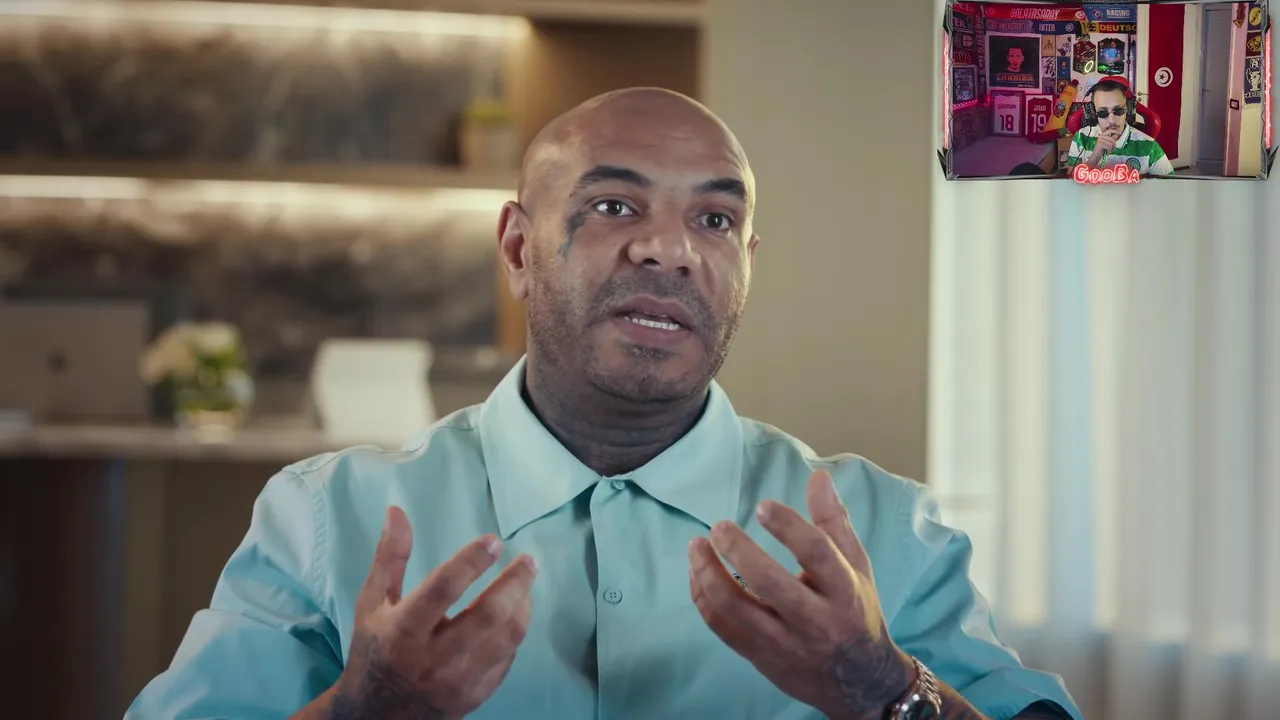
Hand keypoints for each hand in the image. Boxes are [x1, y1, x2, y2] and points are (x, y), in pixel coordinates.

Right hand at [329, 507, 537, 719]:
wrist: (377, 716)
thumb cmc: (375, 650)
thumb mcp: (373, 603)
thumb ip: (390, 558)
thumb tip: (397, 511)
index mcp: (403, 631)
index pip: (443, 589)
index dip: (471, 562)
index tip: (493, 541)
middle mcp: (433, 658)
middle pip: (487, 615)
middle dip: (514, 582)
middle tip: (528, 560)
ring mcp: (458, 681)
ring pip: (506, 637)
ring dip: (522, 605)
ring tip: (525, 583)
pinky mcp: (476, 695)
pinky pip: (508, 657)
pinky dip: (515, 631)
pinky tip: (515, 611)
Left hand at [688, 471, 913, 719]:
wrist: (859, 682)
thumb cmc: (856, 612)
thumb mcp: (855, 567)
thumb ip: (834, 522)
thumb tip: (818, 477)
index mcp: (844, 592)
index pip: (818, 554)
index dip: (789, 526)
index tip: (763, 505)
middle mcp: (816, 621)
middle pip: (770, 583)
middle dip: (738, 550)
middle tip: (719, 526)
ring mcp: (786, 643)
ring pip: (736, 610)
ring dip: (709, 574)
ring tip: (697, 545)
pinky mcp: (761, 658)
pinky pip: (722, 627)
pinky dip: (703, 597)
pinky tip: (699, 572)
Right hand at [1090, 127, 1121, 162]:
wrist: (1096, 156)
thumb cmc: (1102, 150)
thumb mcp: (1108, 144)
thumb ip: (1111, 139)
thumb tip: (1116, 135)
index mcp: (1102, 135)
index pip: (1109, 131)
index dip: (1115, 131)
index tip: (1119, 133)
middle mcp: (1101, 137)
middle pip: (1112, 139)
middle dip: (1114, 144)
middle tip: (1113, 148)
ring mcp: (1100, 140)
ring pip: (1111, 143)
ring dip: (1111, 149)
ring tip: (1108, 151)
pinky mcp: (1100, 144)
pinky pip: (1109, 147)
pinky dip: (1109, 151)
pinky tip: (1106, 153)